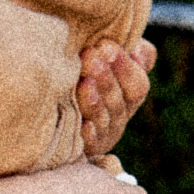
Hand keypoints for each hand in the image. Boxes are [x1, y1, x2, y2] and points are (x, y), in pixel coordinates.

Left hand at [77, 37, 155, 156]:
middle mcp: (120, 114)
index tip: (105, 45)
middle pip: (118, 99)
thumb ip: (129, 50)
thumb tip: (139, 51)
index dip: (123, 65)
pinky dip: (90, 135)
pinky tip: (84, 125)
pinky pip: (91, 144)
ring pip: (104, 118)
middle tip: (90, 57)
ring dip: (95, 101)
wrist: (55, 101)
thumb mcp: (109, 56)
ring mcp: (104, 132)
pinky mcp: (86, 148)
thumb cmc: (87, 68)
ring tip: (84, 83)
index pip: (137, 83)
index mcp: (129, 94)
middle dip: (105, 77)